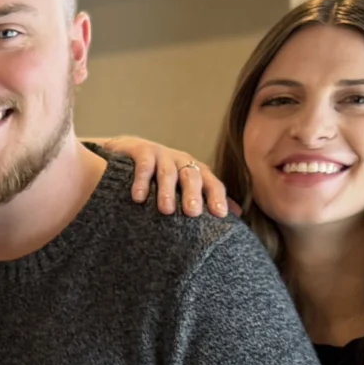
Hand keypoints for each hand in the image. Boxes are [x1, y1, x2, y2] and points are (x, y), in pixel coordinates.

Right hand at [97, 136, 229, 217]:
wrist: (125, 154)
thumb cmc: (158, 176)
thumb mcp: (183, 187)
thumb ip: (207, 198)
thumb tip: (237, 213)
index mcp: (195, 171)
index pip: (212, 183)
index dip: (216, 197)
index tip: (219, 215)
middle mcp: (181, 161)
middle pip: (192, 176)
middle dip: (193, 194)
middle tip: (192, 213)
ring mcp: (161, 154)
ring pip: (168, 172)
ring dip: (167, 191)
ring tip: (166, 210)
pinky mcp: (141, 150)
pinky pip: (144, 165)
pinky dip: (141, 180)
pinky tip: (138, 197)